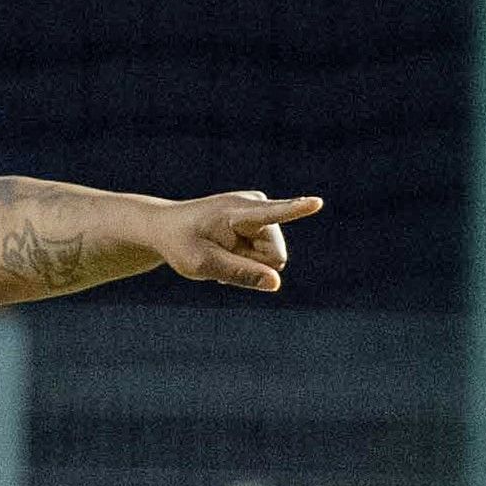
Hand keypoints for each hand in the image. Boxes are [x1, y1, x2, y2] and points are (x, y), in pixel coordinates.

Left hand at [153, 191, 322, 292]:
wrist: (168, 227)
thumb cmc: (180, 245)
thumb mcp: (201, 265)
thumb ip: (239, 274)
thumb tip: (276, 283)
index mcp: (235, 213)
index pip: (271, 213)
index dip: (296, 209)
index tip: (317, 202)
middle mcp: (255, 204)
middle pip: (276, 256)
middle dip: (254, 266)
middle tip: (221, 258)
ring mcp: (261, 209)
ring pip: (273, 257)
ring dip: (250, 263)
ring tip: (223, 253)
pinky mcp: (263, 216)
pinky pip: (268, 252)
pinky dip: (249, 258)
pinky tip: (229, 252)